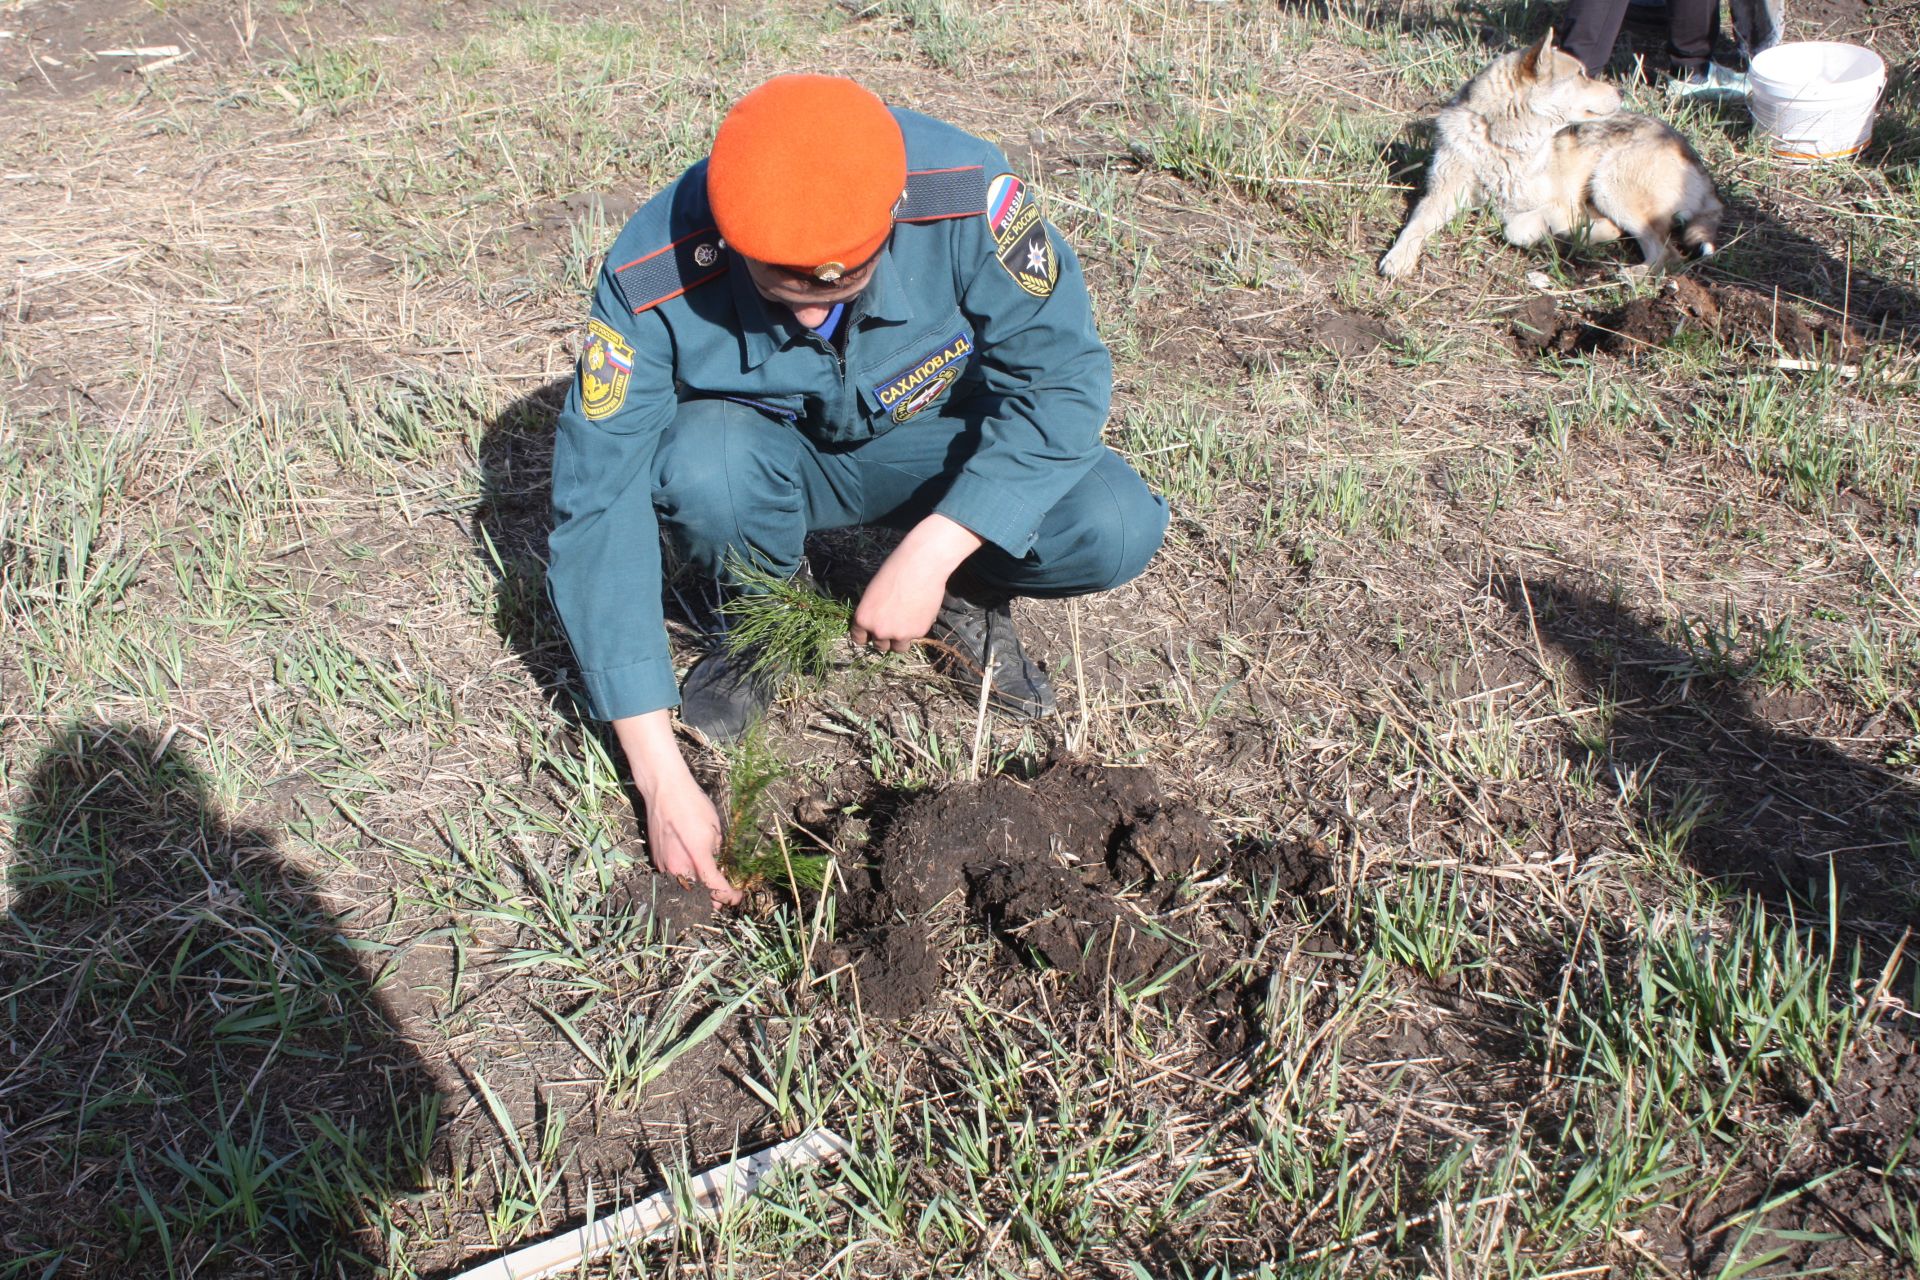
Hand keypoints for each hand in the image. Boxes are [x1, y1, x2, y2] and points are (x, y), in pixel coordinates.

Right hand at [613, 709, 741, 908]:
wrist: (664, 791)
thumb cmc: (693, 805)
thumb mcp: (715, 829)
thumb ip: (717, 852)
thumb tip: (718, 865)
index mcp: (697, 859)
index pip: (716, 888)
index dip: (730, 896)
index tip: (737, 896)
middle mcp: (678, 867)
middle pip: (699, 896)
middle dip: (714, 899)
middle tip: (726, 895)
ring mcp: (665, 865)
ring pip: (685, 889)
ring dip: (699, 892)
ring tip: (711, 888)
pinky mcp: (657, 860)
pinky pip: (673, 877)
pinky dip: (686, 880)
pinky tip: (694, 875)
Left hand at [851, 513, 983, 652]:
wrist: (921, 566)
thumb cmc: (894, 571)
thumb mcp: (873, 593)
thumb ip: (872, 612)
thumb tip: (876, 624)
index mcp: (863, 619)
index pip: (859, 639)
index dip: (867, 635)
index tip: (872, 633)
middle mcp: (879, 631)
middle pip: (880, 646)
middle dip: (885, 638)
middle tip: (894, 624)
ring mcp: (899, 634)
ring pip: (898, 648)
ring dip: (901, 639)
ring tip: (907, 622)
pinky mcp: (918, 633)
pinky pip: (915, 637)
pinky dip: (916, 628)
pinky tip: (919, 611)